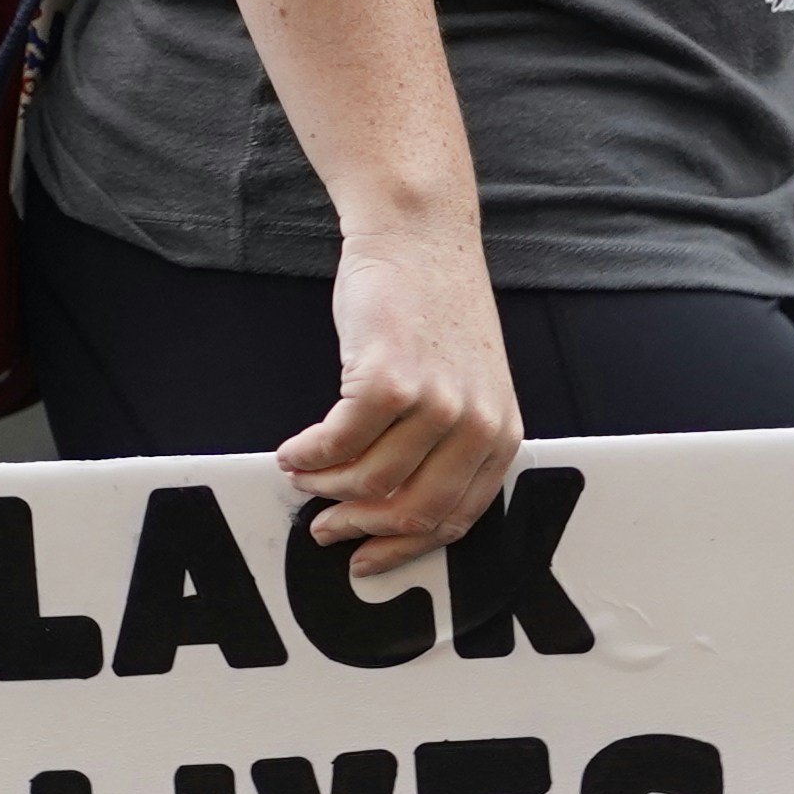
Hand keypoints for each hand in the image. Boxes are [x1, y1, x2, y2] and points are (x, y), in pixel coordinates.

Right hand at [282, 225, 522, 581]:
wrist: (420, 236)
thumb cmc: (434, 310)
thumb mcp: (466, 385)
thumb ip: (447, 444)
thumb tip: (387, 506)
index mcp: (500, 434)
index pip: (455, 519)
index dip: (403, 547)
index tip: (366, 558)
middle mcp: (476, 425)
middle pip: (412, 511)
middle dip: (359, 528)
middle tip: (324, 527)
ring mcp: (436, 404)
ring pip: (369, 481)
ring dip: (325, 487)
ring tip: (302, 477)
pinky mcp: (390, 380)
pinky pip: (338, 443)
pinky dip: (308, 456)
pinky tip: (294, 452)